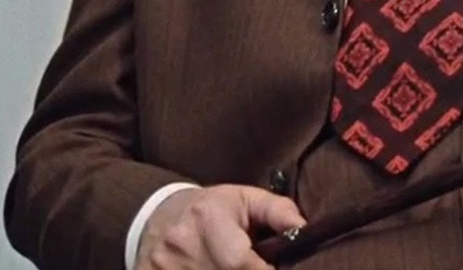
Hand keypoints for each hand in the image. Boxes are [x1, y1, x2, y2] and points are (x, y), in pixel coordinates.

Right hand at [136, 184, 305, 268]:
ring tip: (230, 266)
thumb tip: (305, 228)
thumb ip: (278, 212)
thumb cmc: (212, 209)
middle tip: (254, 265)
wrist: (158, 216)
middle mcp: (182, 246)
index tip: (274, 269)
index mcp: (209, 220)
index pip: (241, 263)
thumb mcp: (246, 199)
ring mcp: (163, 268)